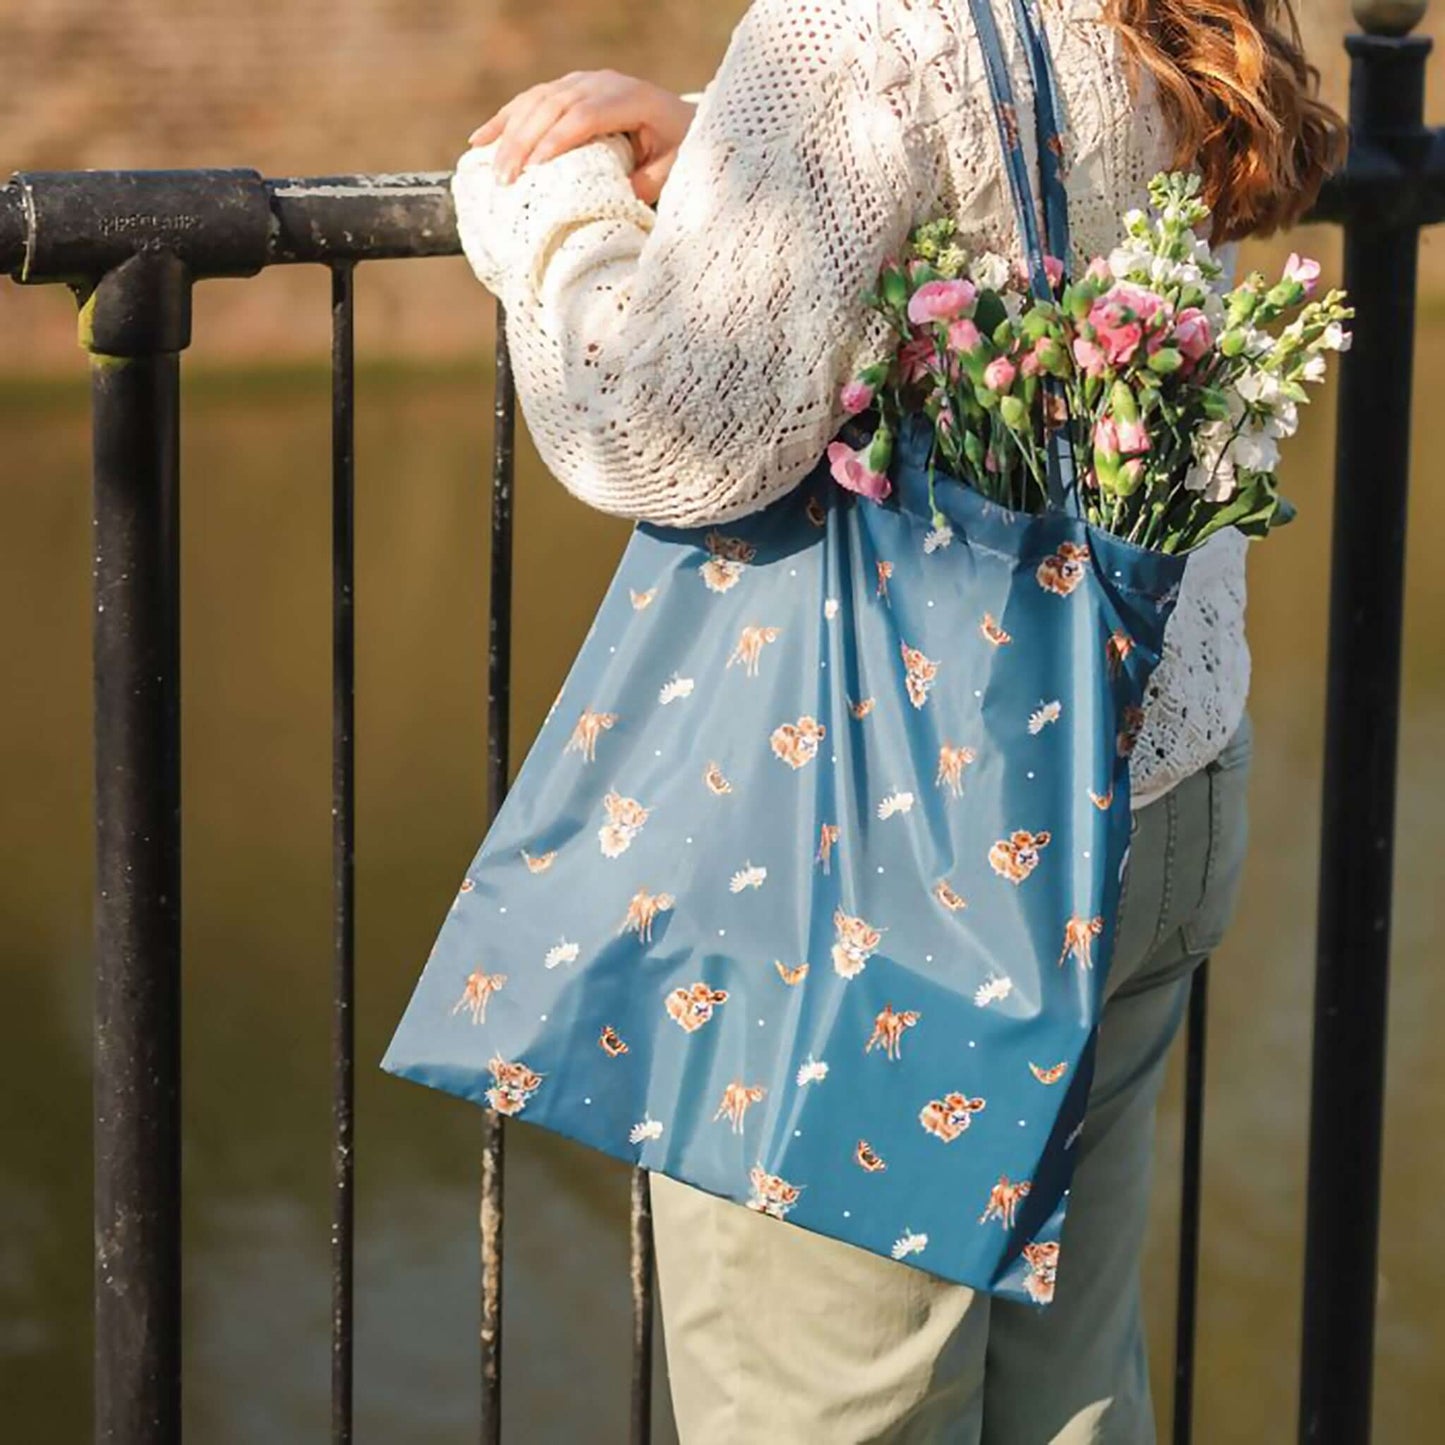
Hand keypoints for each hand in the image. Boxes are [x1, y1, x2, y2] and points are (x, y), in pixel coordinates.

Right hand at [469, 70, 697, 204]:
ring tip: (494, 170)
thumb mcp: (672, 169)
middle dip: (525, 141)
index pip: (587, 115)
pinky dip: (504, 121)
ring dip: (510, 134)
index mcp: (632, 98)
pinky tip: (479, 141)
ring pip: (536, 101)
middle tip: (506, 178)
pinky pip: (529, 101)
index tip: (535, 169)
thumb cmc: (677, 149)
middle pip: (554, 106)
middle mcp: (602, 82)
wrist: (679, 120)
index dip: (558, 140)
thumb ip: (645, 182)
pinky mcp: (566, 88)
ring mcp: (581, 81)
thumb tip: (610, 198)